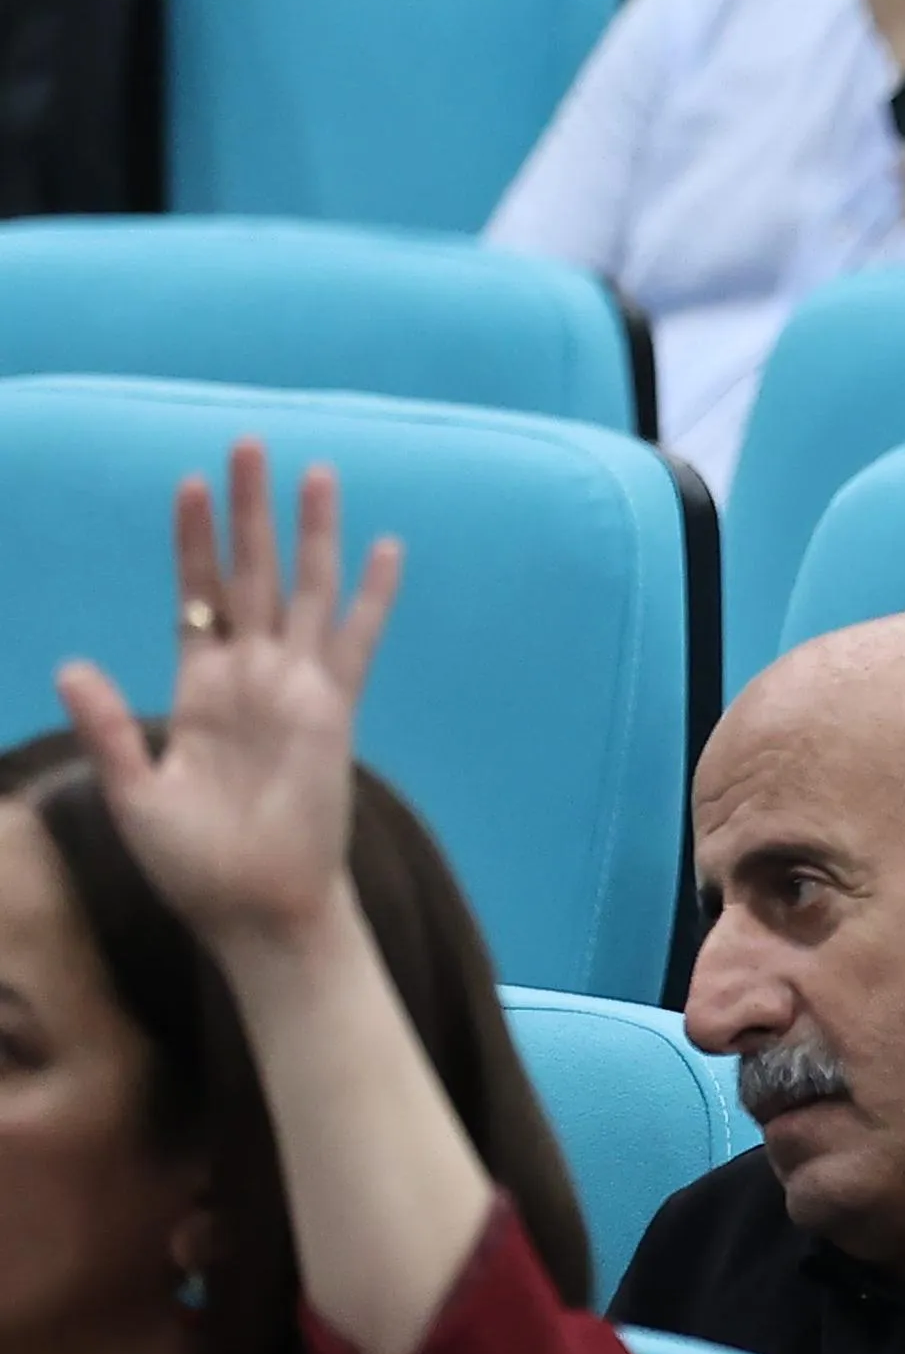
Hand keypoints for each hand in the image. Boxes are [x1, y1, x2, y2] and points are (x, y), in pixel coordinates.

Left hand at [56, 442, 396, 960]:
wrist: (256, 908)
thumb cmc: (193, 863)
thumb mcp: (134, 794)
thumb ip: (111, 727)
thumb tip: (71, 665)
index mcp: (199, 688)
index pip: (197, 595)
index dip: (193, 542)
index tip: (189, 485)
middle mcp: (250, 676)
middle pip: (250, 574)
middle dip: (249, 510)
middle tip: (247, 445)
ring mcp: (295, 689)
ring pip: (304, 591)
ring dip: (310, 533)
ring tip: (316, 473)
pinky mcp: (332, 710)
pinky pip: (354, 642)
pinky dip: (371, 595)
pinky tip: (384, 550)